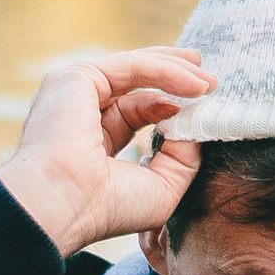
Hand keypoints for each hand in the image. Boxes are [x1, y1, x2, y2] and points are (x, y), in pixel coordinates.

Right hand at [0, 48, 210, 255]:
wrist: (65, 203)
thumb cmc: (107, 208)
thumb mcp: (162, 187)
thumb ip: (183, 157)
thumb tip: (194, 125)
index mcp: (93, 142)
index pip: (137, 113)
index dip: (171, 108)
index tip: (204, 108)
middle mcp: (81, 114)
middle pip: (135, 84)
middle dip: (175, 77)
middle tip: (209, 80)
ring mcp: (76, 92)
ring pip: (134, 70)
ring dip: (176, 70)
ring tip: (208, 81)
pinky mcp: (77, 77)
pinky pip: (132, 67)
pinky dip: (166, 71)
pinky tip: (194, 84)